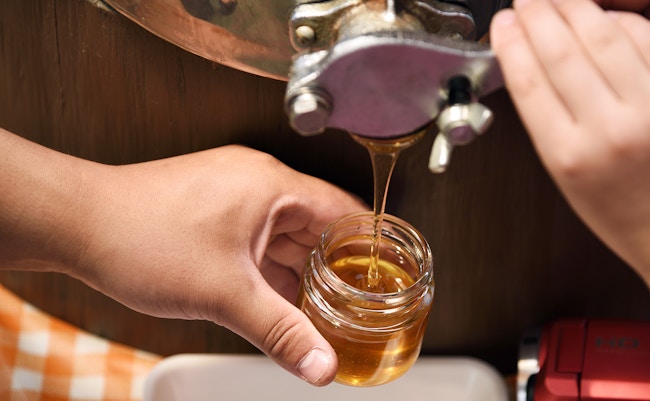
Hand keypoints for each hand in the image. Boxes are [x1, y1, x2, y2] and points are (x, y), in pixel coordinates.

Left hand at [0, 130, 365, 385]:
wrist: (77, 224)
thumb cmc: (139, 235)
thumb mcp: (224, 293)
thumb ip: (281, 332)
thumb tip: (321, 364)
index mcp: (273, 186)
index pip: (346, 211)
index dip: (373, 245)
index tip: (392, 273)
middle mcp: (257, 185)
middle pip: (318, 227)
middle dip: (339, 267)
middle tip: (362, 302)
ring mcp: (234, 197)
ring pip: (286, 238)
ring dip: (303, 273)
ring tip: (327, 308)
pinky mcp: (214, 213)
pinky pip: (259, 243)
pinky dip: (273, 271)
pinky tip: (281, 300)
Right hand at [490, 0, 649, 377]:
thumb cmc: (624, 215)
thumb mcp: (567, 178)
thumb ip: (550, 124)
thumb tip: (534, 69)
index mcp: (569, 156)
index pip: (530, 81)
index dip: (512, 44)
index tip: (502, 24)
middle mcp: (609, 129)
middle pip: (562, 52)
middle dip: (537, 16)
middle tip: (525, 1)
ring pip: (603, 37)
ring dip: (573, 8)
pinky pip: (647, 43)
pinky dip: (620, 22)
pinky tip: (602, 15)